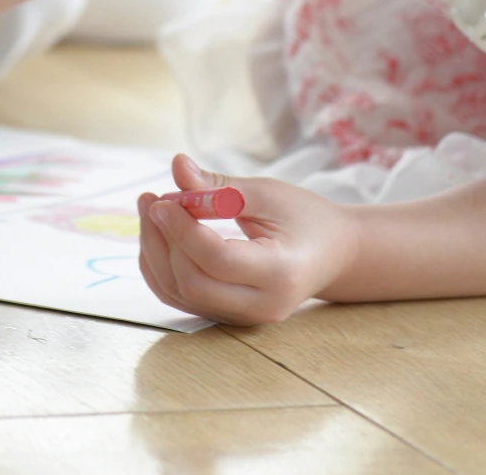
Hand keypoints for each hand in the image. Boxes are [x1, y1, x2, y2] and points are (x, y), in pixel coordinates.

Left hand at [138, 153, 357, 324]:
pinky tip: (159, 235)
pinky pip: (182, 297)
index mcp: (281, 274)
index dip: (182, 229)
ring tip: (151, 210)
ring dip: (155, 252)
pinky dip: (161, 267)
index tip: (161, 200)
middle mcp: (262, 305)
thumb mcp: (269, 194)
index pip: (217, 259)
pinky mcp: (227, 316)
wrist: (334, 255)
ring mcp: (244, 318)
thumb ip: (221, 186)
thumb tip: (178, 166)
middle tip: (152, 200)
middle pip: (193, 283)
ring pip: (180, 294)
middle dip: (163, 241)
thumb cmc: (305, 218)